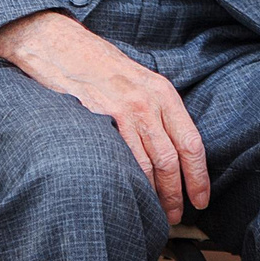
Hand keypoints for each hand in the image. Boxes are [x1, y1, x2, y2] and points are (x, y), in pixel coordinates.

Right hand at [0, 10, 210, 222]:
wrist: (58, 45)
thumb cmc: (96, 65)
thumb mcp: (136, 80)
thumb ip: (154, 109)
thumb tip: (168, 149)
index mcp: (162, 92)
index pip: (191, 142)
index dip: (199, 176)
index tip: (201, 198)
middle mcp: (149, 101)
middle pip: (173, 159)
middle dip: (177, 193)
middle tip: (175, 216)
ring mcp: (124, 109)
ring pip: (150, 164)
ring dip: (155, 195)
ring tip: (155, 214)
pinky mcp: (100, 118)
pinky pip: (122, 159)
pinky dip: (131, 183)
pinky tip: (130, 196)